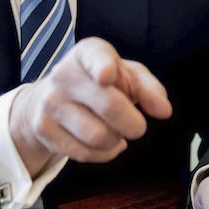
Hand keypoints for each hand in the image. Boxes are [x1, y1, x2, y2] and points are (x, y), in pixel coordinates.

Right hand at [9, 36, 171, 176]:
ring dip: (117, 141)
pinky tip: (103, 143)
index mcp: (87, 54)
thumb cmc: (98, 85)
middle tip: (138, 127)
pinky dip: (103, 153)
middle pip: (108, 106)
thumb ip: (148, 88)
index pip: (96, 58)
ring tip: (116, 133)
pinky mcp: (44, 129)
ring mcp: (50, 102)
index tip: (107, 77)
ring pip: (99, 136)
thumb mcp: (125, 77)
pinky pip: (85, 153)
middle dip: (133, 124)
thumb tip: (164, 111)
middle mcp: (64, 74)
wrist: (48, 100)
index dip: (104, 68)